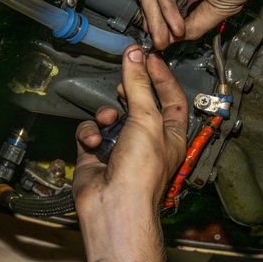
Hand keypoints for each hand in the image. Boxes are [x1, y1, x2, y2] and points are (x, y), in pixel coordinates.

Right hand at [74, 47, 188, 250]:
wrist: (114, 206)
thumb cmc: (142, 172)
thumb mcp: (146, 119)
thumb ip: (139, 85)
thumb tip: (135, 55)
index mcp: (171, 134)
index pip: (172, 98)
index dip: (162, 76)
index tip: (149, 56)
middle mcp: (148, 140)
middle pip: (139, 104)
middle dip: (130, 91)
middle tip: (125, 78)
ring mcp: (122, 147)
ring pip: (111, 115)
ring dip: (107, 114)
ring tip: (108, 119)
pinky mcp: (97, 154)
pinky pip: (91, 132)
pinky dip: (90, 133)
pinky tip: (93, 142)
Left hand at [129, 0, 262, 49]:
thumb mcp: (219, 7)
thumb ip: (195, 23)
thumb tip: (176, 39)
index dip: (159, 16)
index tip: (163, 38)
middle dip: (153, 19)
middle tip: (160, 41)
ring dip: (155, 15)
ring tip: (165, 37)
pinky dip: (165, 4)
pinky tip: (175, 22)